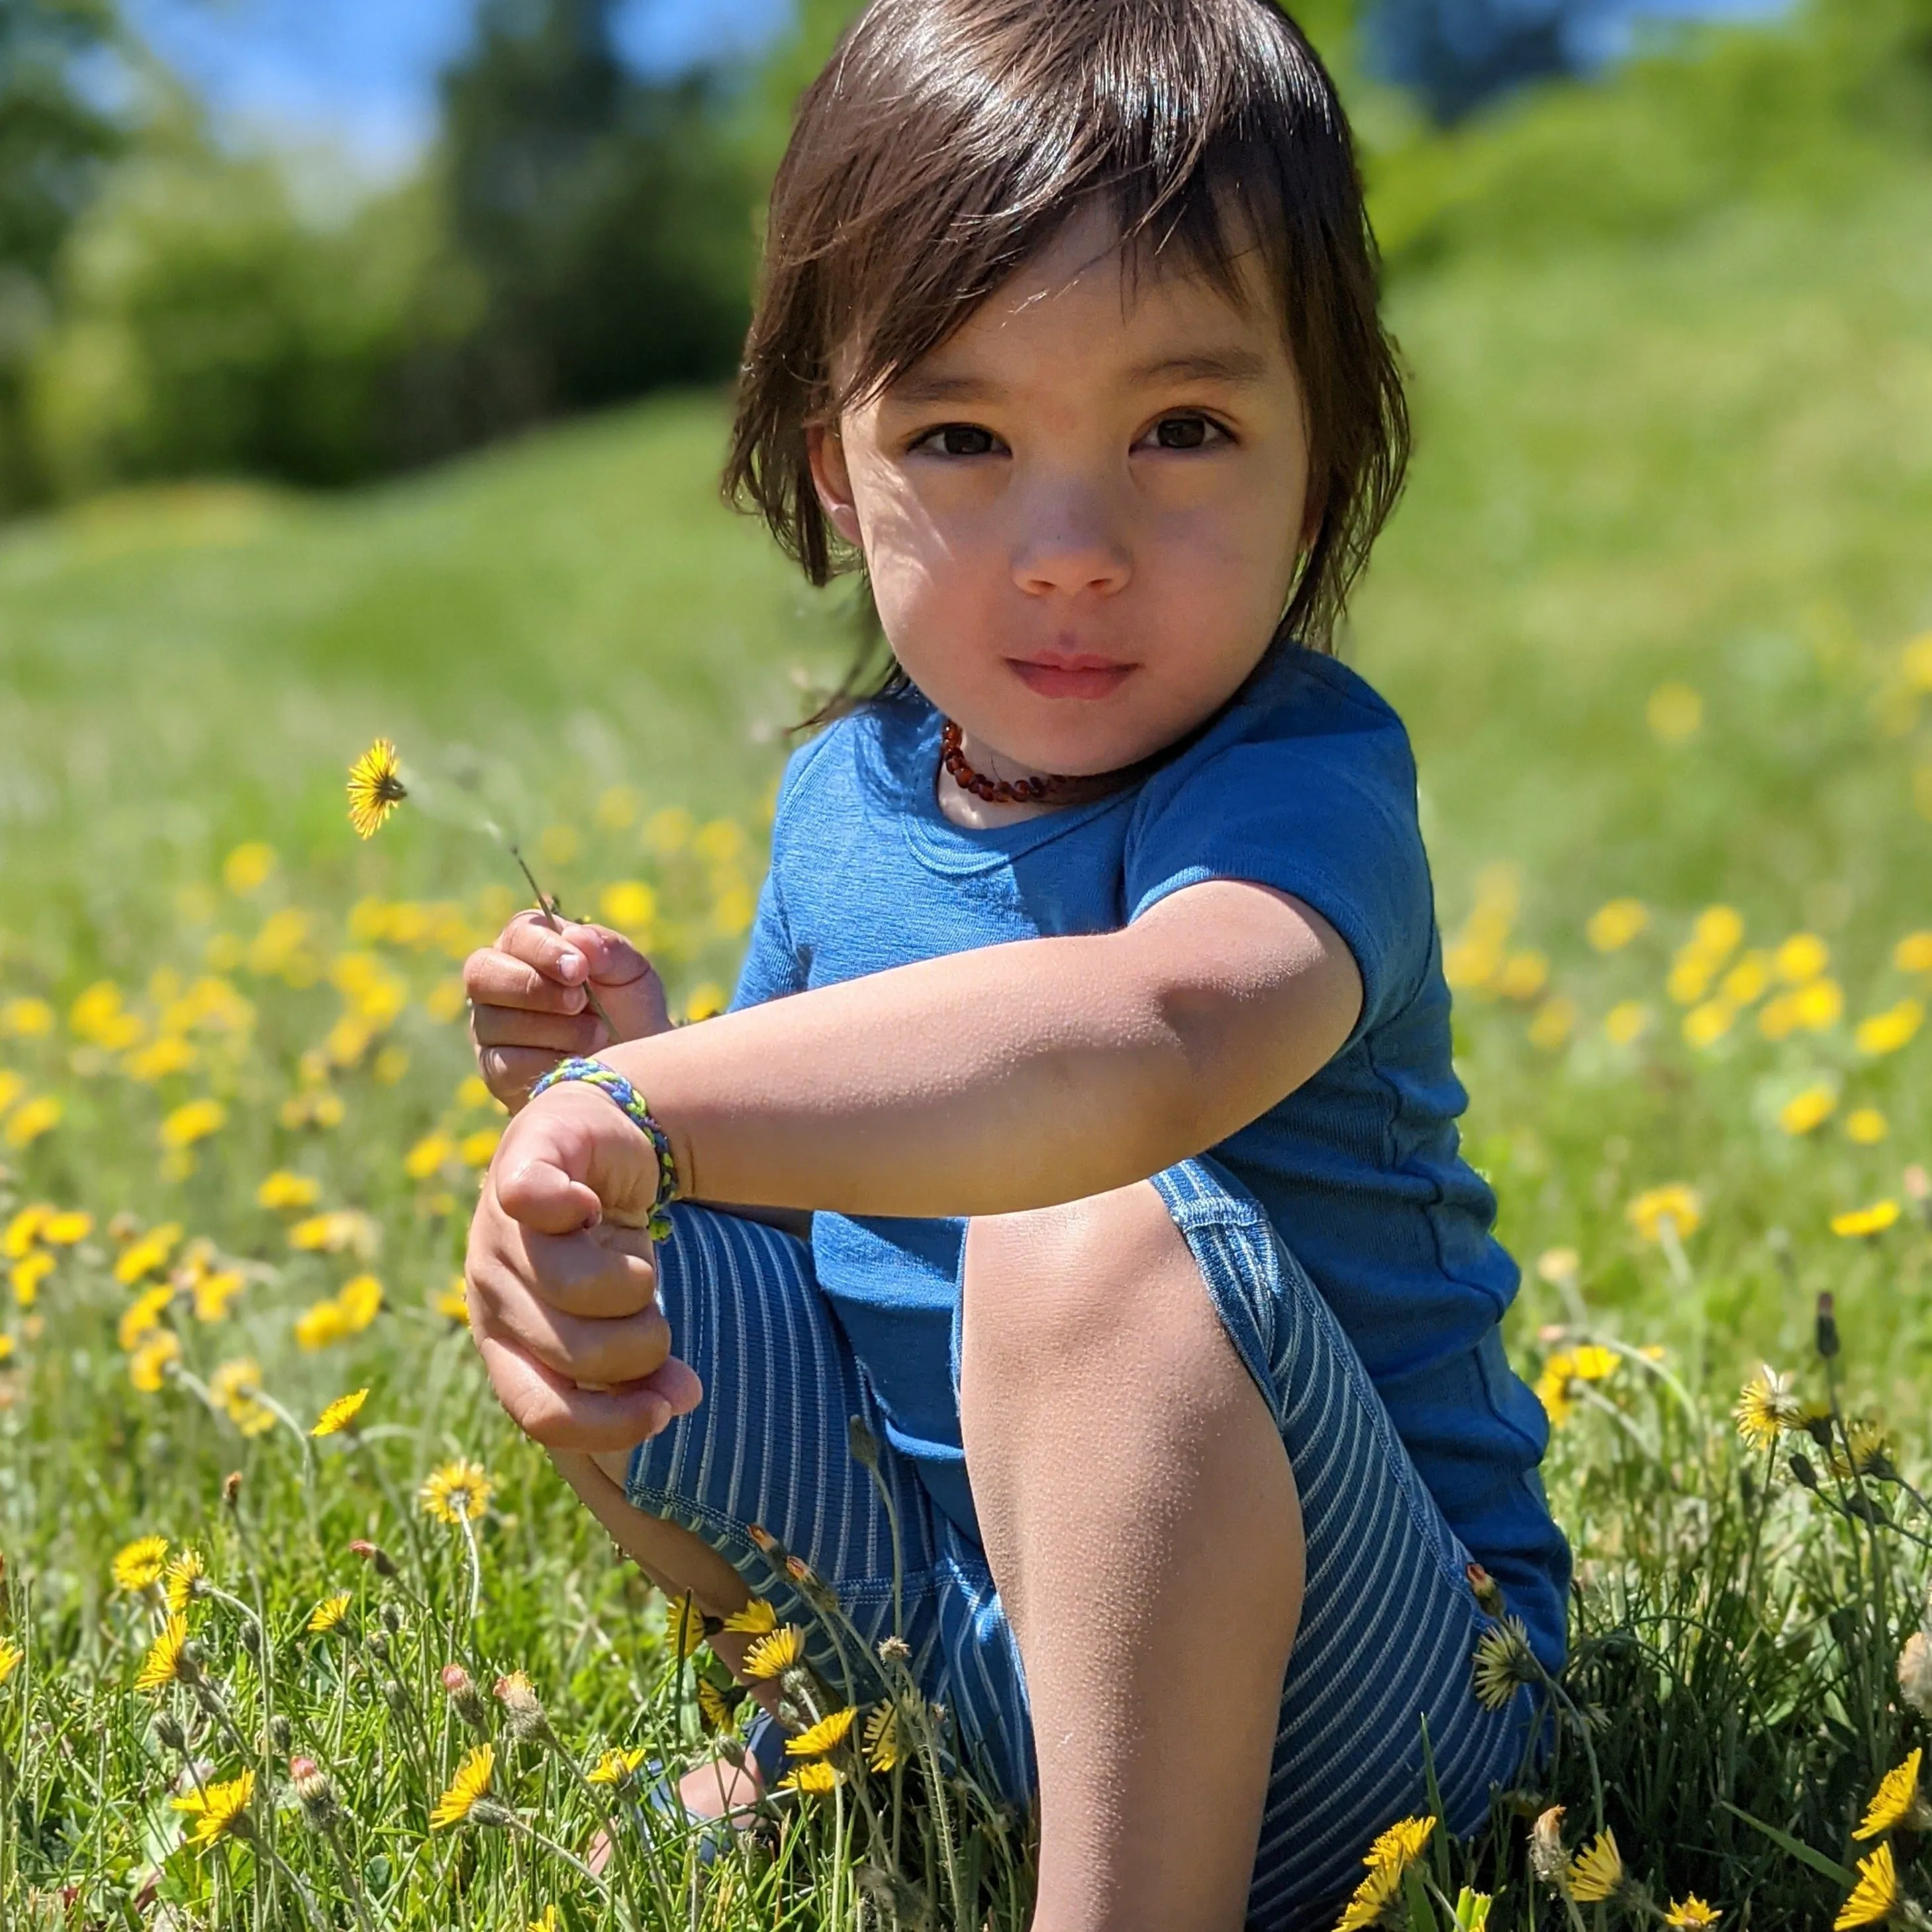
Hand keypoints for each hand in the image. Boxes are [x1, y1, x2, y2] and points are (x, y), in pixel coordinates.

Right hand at [465, 911, 670, 1108]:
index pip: (516, 934)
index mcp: (529, 948)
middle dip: (534, 987)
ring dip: (554, 1028)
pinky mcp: (496, 1071)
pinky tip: (579, 1061)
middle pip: (482, 973)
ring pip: (494, 1021)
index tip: (580, 968)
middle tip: (580, 1002)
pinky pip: (506, 1064)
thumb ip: (609, 949)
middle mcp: (498, 984)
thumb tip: (576, 936)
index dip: (543, 949)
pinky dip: (548, 1062)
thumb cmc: (629, 1014)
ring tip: (596, 1033)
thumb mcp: (632, 976)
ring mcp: (490, 1029)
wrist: (635, 1073)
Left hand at [465, 1083, 702, 1450]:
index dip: (607, 1422)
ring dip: (635, 1281)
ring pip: (574, 1287)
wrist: (595, 1139)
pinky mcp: (519, 1168)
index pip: (538, 1411)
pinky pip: (535, 1200)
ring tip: (637, 1263)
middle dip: (640, 1344)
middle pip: (574, 1353)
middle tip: (653, 1315)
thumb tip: (684, 1401)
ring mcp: (497, 1230)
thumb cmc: (604, 1244)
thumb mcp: (620, 1315)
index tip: (663, 1411)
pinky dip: (569, 1204)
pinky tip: (591, 1205)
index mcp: (504, 1342)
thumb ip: (640, 1370)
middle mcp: (490, 1293)